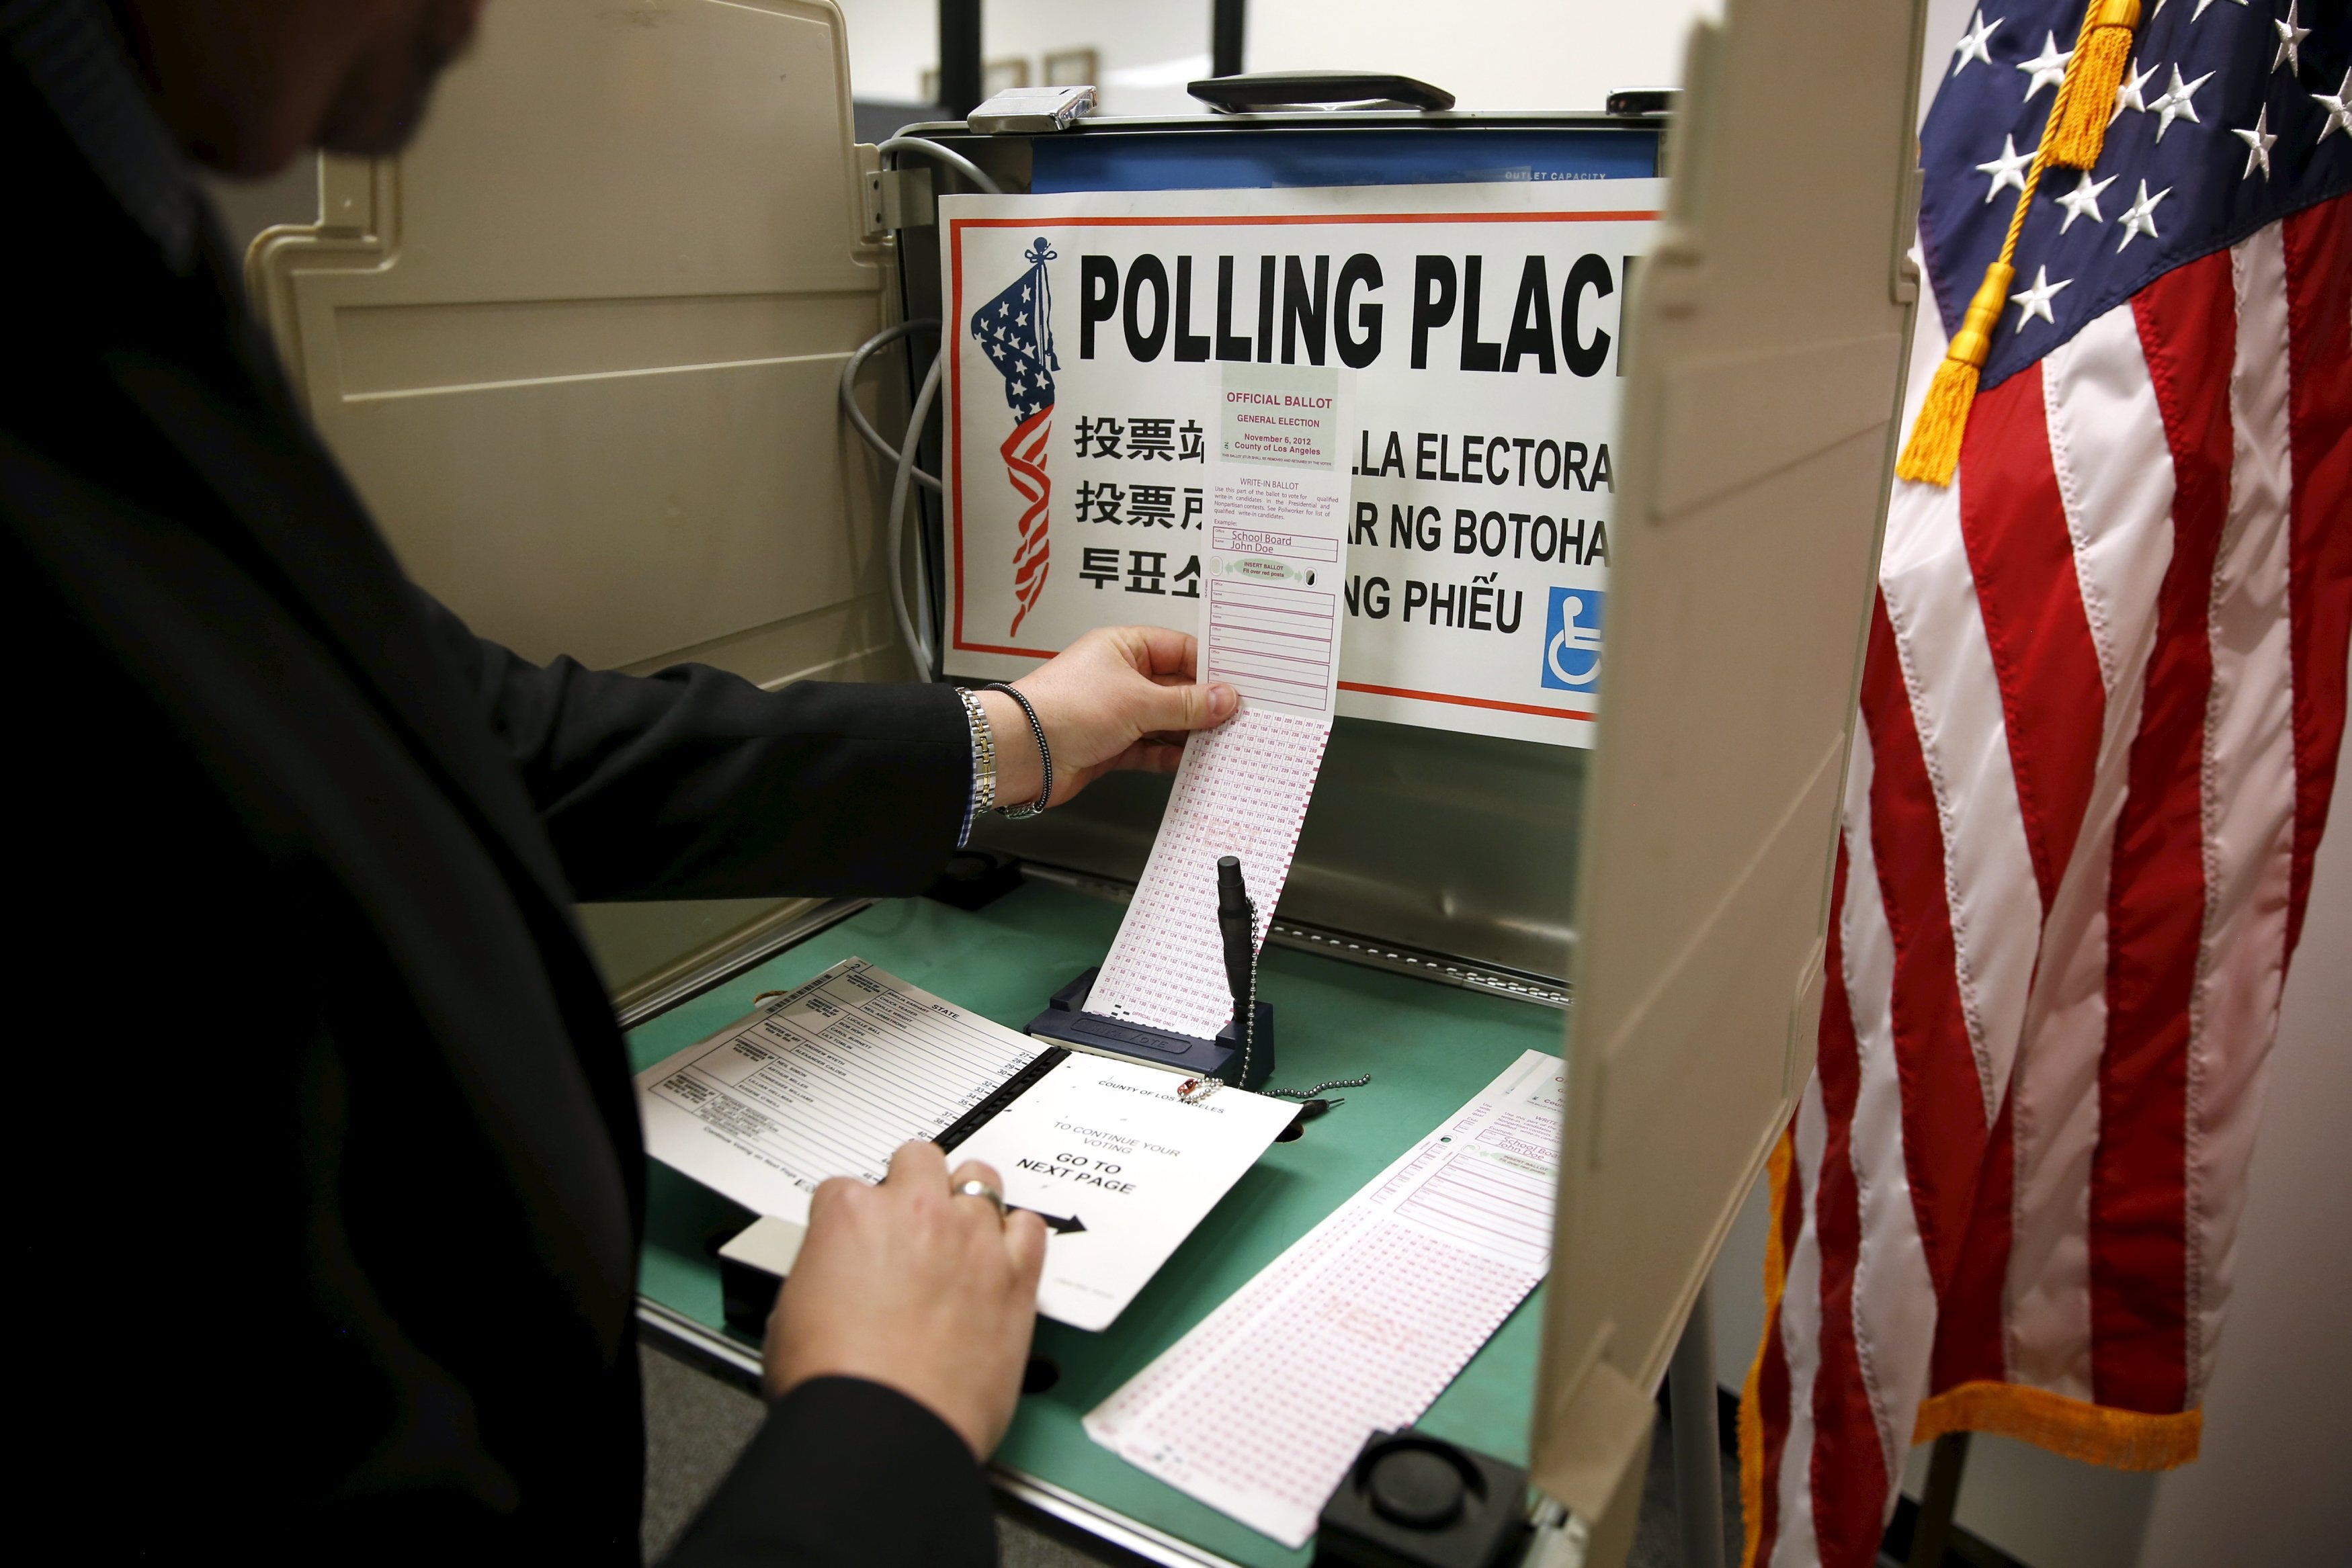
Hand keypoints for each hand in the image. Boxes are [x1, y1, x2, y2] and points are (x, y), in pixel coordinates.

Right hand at [764, 1142, 1046, 1458]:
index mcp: (850, 1214)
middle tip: (909, 1226)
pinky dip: (1016, 1236)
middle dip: (912, 1185)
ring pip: (980, 1177)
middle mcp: (916, 1212)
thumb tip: (834, 1283)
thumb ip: (822, 1275)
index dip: (849, 1219)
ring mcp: (971, 1239)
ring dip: (966, 1200)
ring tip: (958, 1234)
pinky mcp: (1015, 1275)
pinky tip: (1001, 1257)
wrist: (883, 1428)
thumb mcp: (791, 1315)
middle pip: (919, 1159)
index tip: (855, 1243)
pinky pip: (1029, 1227)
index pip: (845, 1188)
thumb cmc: (833, 1383)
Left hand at [977, 626, 1238, 807]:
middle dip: (1204, 704)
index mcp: (1124, 647)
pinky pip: (1151, 747)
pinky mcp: (1111, 744)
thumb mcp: (1138, 701)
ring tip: (1220, 742)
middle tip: (1236, 718)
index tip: (1238, 685)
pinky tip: (1189, 761)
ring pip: (1166, 720)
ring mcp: (1116, 711)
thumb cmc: (1062, 709)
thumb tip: (1224, 698)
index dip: (1210, 667)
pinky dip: (1169, 755)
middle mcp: (1120, 676)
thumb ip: (1186, 703)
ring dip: (1189, 733)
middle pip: (1176, 687)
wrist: (1021, 751)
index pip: (1180, 649)